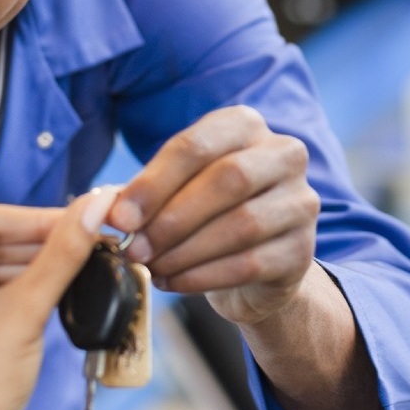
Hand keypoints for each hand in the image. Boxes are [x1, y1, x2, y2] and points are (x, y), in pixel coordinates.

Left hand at [0, 190, 114, 409]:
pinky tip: (54, 291)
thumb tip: (97, 204)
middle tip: (87, 240)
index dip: (40, 218)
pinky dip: (16, 293)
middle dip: (38, 245)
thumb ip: (63, 252)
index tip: (83, 218)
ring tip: (79, 265)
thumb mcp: (27, 307)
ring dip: (31, 268)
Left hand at [110, 106, 320, 324]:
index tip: (119, 217)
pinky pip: (251, 263)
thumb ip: (143, 195)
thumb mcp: (173, 193)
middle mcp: (283, 154)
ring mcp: (301, 201)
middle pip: (227, 180)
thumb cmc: (204, 216)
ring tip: (152, 267)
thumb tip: (106, 209)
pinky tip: (174, 283)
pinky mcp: (303, 249)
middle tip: (135, 248)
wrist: (254, 266)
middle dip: (172, 218)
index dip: (153, 183)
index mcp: (245, 125)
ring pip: (242, 224)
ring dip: (186, 251)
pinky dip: (204, 276)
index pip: (197, 146)